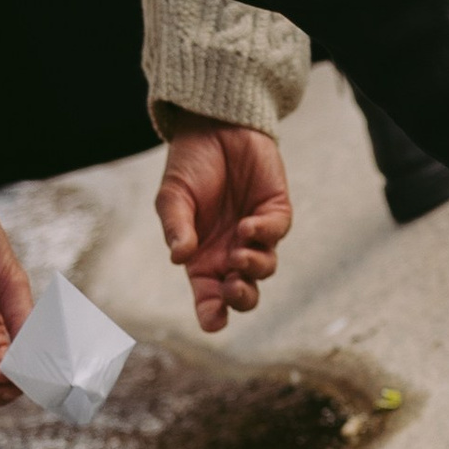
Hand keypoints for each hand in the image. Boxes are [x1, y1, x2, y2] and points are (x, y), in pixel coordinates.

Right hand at [155, 125, 292, 333]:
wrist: (214, 127)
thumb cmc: (189, 166)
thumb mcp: (172, 198)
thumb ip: (175, 228)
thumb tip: (179, 257)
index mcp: (201, 259)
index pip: (209, 299)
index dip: (212, 316)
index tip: (213, 321)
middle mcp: (229, 253)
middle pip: (244, 294)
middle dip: (242, 299)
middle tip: (233, 287)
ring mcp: (254, 236)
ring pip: (264, 269)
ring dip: (254, 268)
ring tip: (239, 253)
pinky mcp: (274, 213)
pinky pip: (275, 234)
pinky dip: (264, 235)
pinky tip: (247, 225)